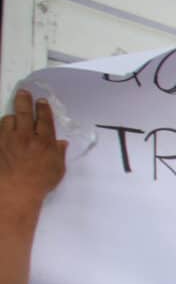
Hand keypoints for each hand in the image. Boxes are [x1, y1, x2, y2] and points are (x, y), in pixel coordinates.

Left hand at [0, 90, 68, 204]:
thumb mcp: (57, 170)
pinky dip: (2, 128)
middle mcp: (26, 136)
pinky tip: (4, 130)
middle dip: (24, 100)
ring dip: (12, 117)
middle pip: (24, 112)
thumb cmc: (40, 182)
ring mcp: (9, 139)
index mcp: (44, 142)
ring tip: (14, 118)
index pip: (44, 119)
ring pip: (8, 119)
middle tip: (23, 93)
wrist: (15, 191)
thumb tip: (61, 143)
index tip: (41, 101)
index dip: (43, 108)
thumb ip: (59, 154)